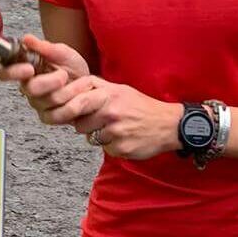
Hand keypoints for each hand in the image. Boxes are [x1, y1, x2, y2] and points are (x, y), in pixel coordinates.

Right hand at [0, 34, 90, 122]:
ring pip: (48, 101)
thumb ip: (44, 47)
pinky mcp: (50, 117)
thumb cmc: (72, 68)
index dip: (13, 72)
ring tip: (81, 82)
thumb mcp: (62, 52)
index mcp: (26, 70)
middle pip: (30, 88)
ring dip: (71, 89)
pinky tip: (80, 96)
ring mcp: (39, 104)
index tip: (29, 68)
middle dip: (51, 80)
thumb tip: (27, 39)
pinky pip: (58, 115)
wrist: (90, 85)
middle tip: (63, 74)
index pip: (5, 73)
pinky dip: (75, 103)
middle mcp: (29, 88)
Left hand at [58, 79, 181, 159]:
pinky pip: (105, 148)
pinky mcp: (121, 148)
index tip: (69, 113)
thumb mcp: (121, 89)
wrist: (169, 125)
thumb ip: (97, 88)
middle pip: (80, 124)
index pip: (77, 102)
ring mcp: (116, 131)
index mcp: (110, 95)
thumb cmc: (142, 106)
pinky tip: (124, 138)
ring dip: (99, 136)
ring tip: (116, 129)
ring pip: (91, 138)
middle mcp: (111, 112)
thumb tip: (70, 90)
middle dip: (84, 125)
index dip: (68, 109)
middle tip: (98, 122)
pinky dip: (111, 145)